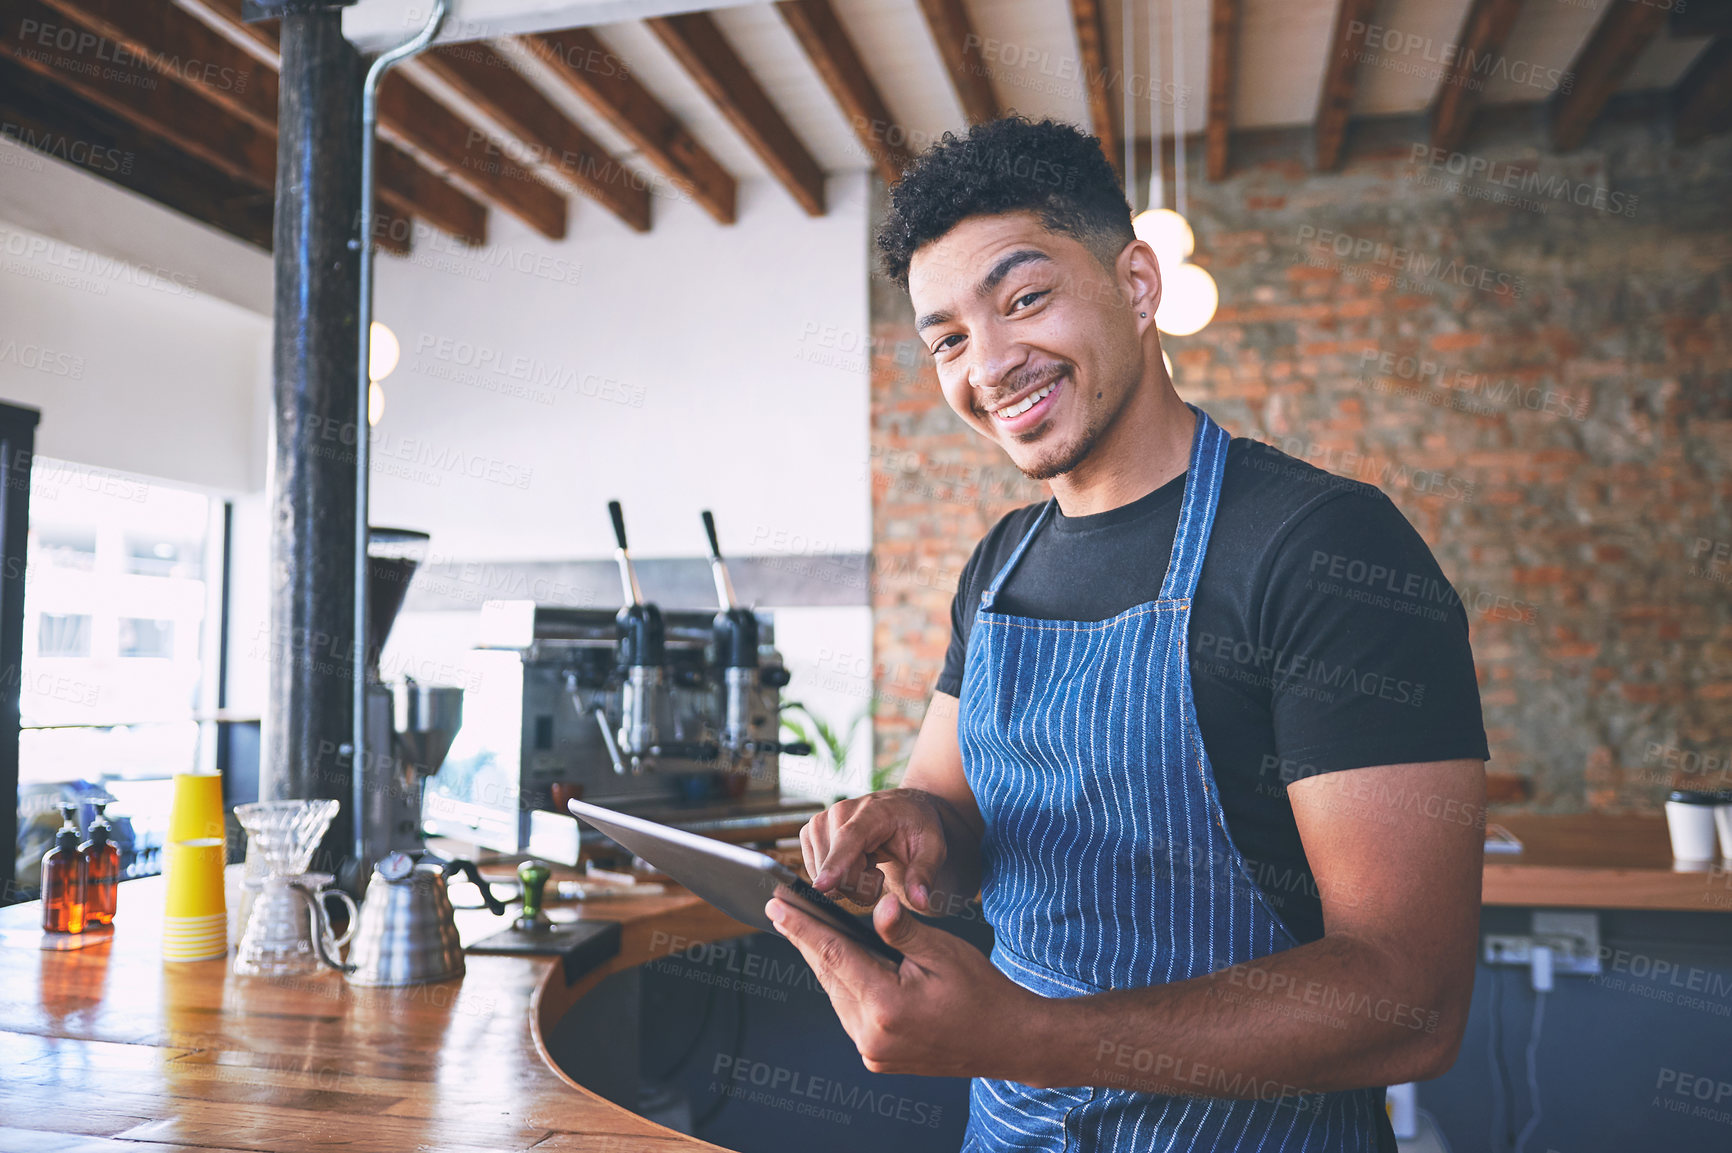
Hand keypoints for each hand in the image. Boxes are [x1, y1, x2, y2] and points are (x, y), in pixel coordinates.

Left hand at [765, 890, 1046, 1081]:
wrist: (1008, 1041)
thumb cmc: (981, 992)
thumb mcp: (943, 951)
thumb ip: (901, 929)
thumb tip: (876, 903)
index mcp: (886, 1005)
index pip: (833, 954)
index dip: (802, 926)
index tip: (777, 904)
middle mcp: (871, 1034)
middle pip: (828, 975)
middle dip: (806, 939)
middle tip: (782, 908)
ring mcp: (872, 1051)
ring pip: (836, 994)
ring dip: (824, 962)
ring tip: (805, 928)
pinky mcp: (877, 1057)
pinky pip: (850, 1012)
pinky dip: (843, 984)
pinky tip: (838, 962)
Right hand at [799, 789, 961, 914]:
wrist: (903, 809)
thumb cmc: (917, 827)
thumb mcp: (933, 849)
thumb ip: (924, 874)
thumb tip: (920, 901)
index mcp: (872, 811)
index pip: (849, 839)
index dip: (835, 864)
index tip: (822, 887)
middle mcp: (839, 812)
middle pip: (838, 871)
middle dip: (860, 884)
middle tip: (881, 868)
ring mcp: (820, 822)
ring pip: (824, 876)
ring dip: (849, 881)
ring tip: (869, 862)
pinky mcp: (810, 833)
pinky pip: (816, 874)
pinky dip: (836, 876)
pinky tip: (854, 862)